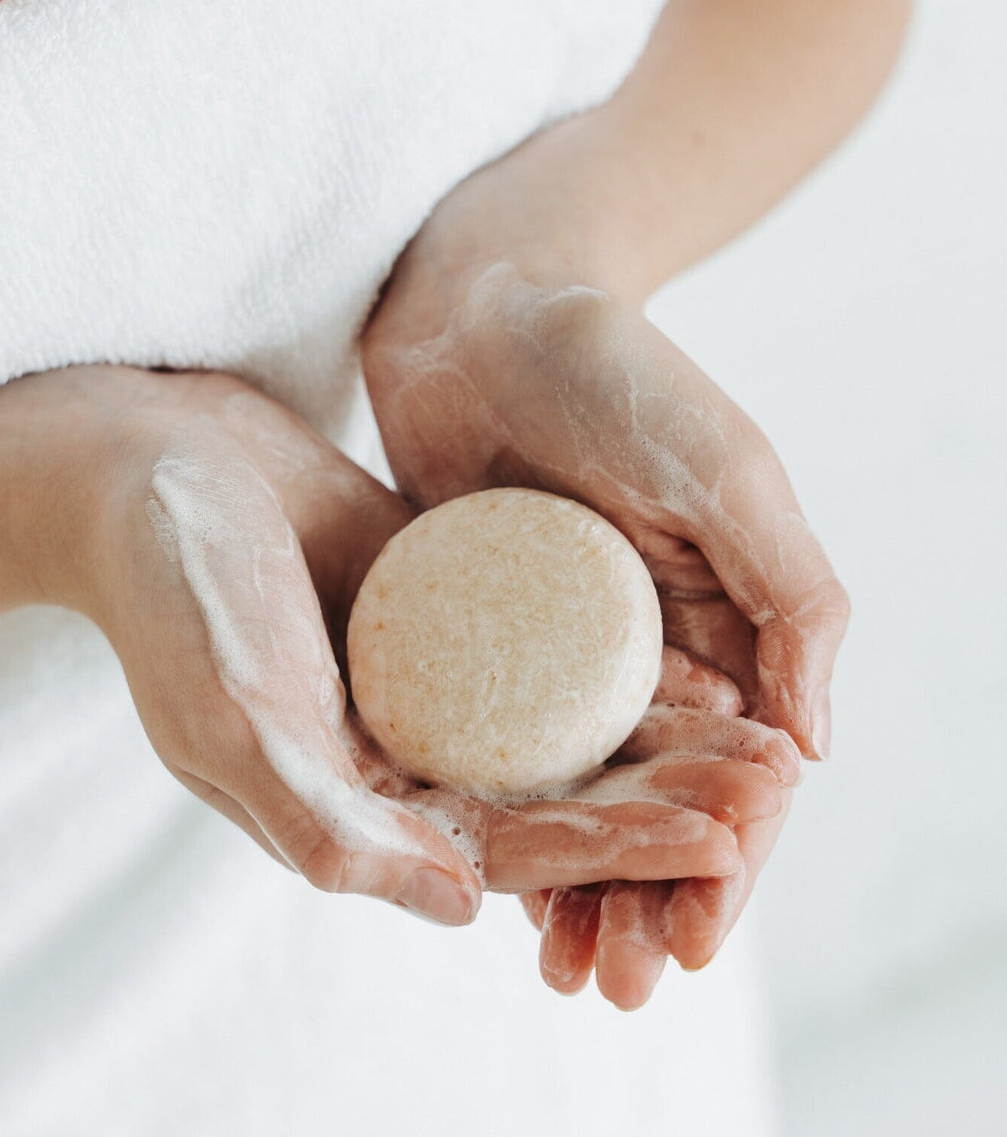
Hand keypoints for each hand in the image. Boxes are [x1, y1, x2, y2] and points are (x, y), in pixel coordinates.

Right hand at [0, 364, 757, 921]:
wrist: (147, 463)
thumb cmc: (173, 595)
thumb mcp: (235, 722)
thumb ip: (332, 830)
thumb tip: (457, 911)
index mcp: (353, 806)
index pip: (505, 848)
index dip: (613, 848)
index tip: (715, 836)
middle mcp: (400, 752)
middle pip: (554, 793)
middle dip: (658, 797)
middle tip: (766, 786)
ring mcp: (426, 677)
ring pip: (561, 723)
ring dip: (653, 732)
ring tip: (753, 725)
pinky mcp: (441, 606)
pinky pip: (544, 640)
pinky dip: (612, 652)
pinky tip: (689, 641)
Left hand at [362, 242, 847, 991]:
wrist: (487, 300)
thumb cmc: (617, 368)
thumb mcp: (726, 469)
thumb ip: (790, 595)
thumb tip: (816, 751)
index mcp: (719, 622)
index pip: (736, 771)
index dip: (725, 862)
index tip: (697, 941)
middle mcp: (643, 649)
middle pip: (655, 803)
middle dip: (648, 898)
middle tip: (619, 988)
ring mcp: (555, 650)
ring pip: (577, 795)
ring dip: (576, 887)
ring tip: (558, 971)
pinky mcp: (474, 635)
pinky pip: (489, 744)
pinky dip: (497, 816)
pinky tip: (477, 881)